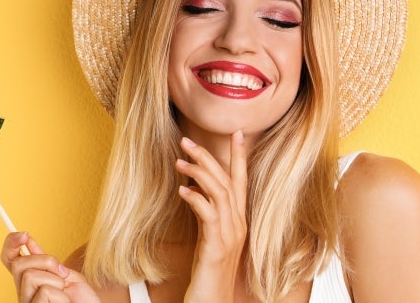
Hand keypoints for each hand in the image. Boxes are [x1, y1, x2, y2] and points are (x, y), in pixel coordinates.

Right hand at [1, 232, 100, 302]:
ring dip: (56, 281)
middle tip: (63, 273)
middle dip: (44, 261)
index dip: (10, 244)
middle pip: (18, 264)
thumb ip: (47, 262)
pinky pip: (45, 292)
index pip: (9, 260)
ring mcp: (27, 302)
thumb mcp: (65, 275)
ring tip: (64, 293)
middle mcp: (23, 293)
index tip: (25, 234)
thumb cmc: (80, 300)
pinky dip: (61, 295)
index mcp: (28, 282)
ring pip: (30, 276)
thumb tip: (28, 241)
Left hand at [175, 132, 247, 301]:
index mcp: (238, 220)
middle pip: (228, 181)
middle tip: (186, 140)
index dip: (239, 157)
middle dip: (209, 156)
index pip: (241, 181)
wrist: (213, 301)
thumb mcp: (209, 237)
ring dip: (199, 173)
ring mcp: (230, 235)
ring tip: (179, 161)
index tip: (236, 133)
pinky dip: (196, 199)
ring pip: (220, 193)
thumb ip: (207, 215)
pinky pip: (209, 215)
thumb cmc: (209, 272)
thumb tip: (194, 192)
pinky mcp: (216, 246)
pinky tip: (182, 190)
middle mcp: (238, 224)